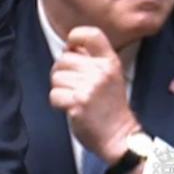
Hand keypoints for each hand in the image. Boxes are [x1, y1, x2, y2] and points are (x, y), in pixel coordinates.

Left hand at [49, 27, 141, 165]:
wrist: (119, 138)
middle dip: (62, 72)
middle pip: (64, 58)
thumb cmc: (110, 108)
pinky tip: (71, 108)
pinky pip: (54, 94)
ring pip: (56, 77)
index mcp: (110, 63)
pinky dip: (58, 103)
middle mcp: (101, 72)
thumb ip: (92, 60)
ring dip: (60, 89)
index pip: (91, 34)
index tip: (72, 47)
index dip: (75, 37)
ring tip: (75, 98)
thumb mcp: (110, 77)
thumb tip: (69, 47)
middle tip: (75, 86)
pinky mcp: (78, 102)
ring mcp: (90, 87)